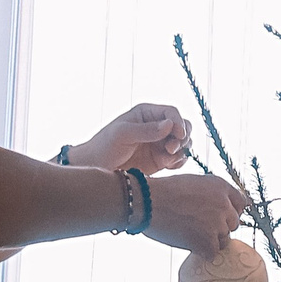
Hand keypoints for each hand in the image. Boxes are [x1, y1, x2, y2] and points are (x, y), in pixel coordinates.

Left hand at [71, 103, 192, 172]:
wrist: (97, 168)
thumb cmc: (105, 146)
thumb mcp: (123, 134)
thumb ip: (146, 130)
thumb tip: (170, 124)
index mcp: (147, 114)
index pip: (171, 113)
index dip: (179, 123)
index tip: (179, 136)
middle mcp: (156, 126)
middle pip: (183, 127)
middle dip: (182, 138)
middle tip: (171, 149)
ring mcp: (159, 143)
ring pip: (183, 144)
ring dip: (180, 152)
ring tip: (166, 160)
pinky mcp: (160, 160)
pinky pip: (178, 159)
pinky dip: (178, 162)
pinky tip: (168, 165)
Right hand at [143, 172, 247, 257]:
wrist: (147, 202)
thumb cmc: (163, 192)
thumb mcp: (193, 183)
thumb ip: (211, 194)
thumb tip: (221, 209)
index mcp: (221, 187)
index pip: (241, 204)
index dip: (231, 212)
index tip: (221, 218)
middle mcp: (224, 204)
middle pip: (233, 224)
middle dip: (220, 228)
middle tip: (200, 228)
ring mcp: (217, 223)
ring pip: (223, 240)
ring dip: (210, 241)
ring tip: (190, 234)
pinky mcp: (208, 241)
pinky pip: (213, 253)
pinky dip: (202, 253)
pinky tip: (189, 245)